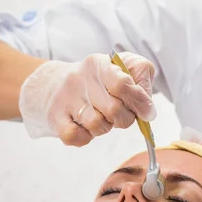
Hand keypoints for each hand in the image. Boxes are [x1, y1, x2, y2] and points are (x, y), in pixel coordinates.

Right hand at [19, 52, 155, 145]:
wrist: (54, 83)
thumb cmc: (98, 80)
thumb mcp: (124, 67)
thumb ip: (142, 80)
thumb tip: (148, 109)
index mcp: (100, 64)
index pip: (122, 84)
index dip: (140, 102)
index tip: (146, 112)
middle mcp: (80, 79)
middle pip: (113, 109)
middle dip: (125, 118)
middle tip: (121, 114)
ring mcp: (65, 99)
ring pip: (96, 125)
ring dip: (106, 128)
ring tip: (102, 118)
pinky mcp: (54, 118)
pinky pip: (75, 136)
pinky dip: (86, 137)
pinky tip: (86, 128)